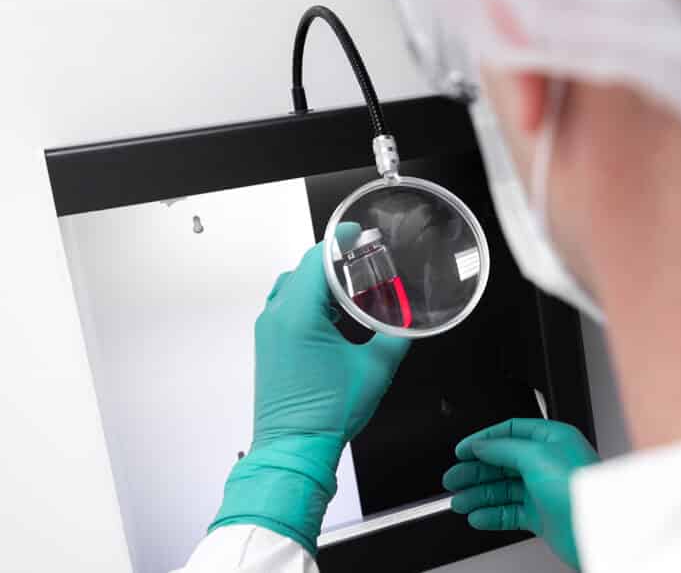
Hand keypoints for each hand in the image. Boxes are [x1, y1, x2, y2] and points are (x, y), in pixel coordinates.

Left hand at [211, 222, 410, 554]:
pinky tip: (335, 313)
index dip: (340, 240)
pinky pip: (287, 306)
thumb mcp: (375, 369)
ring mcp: (268, 332)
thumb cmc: (326, 415)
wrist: (294, 450)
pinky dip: (310, 299)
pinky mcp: (269, 346)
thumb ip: (396, 337)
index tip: (358, 232)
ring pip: (294, 286)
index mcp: (298, 315)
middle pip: (304, 269)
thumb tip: (411, 321)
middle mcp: (276, 318)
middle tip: (364, 259)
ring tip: (351, 285)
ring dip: (320, 280)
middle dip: (334, 259)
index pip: (317, 259)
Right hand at [443, 418, 598, 569]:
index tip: (462, 450)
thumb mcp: (536, 455)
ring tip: (458, 501)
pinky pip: (510, 513)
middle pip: (502, 462)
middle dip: (475, 471)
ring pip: (503, 490)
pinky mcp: (542, 516)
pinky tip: (478, 516)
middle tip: (453, 478)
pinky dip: (491, 514)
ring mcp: (543, 490)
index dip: (484, 440)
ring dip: (478, 495)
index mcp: (551, 438)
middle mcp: (547, 462)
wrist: (598, 527)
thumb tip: (482, 445)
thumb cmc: (580, 486)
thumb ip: (504, 448)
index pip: (510, 432)